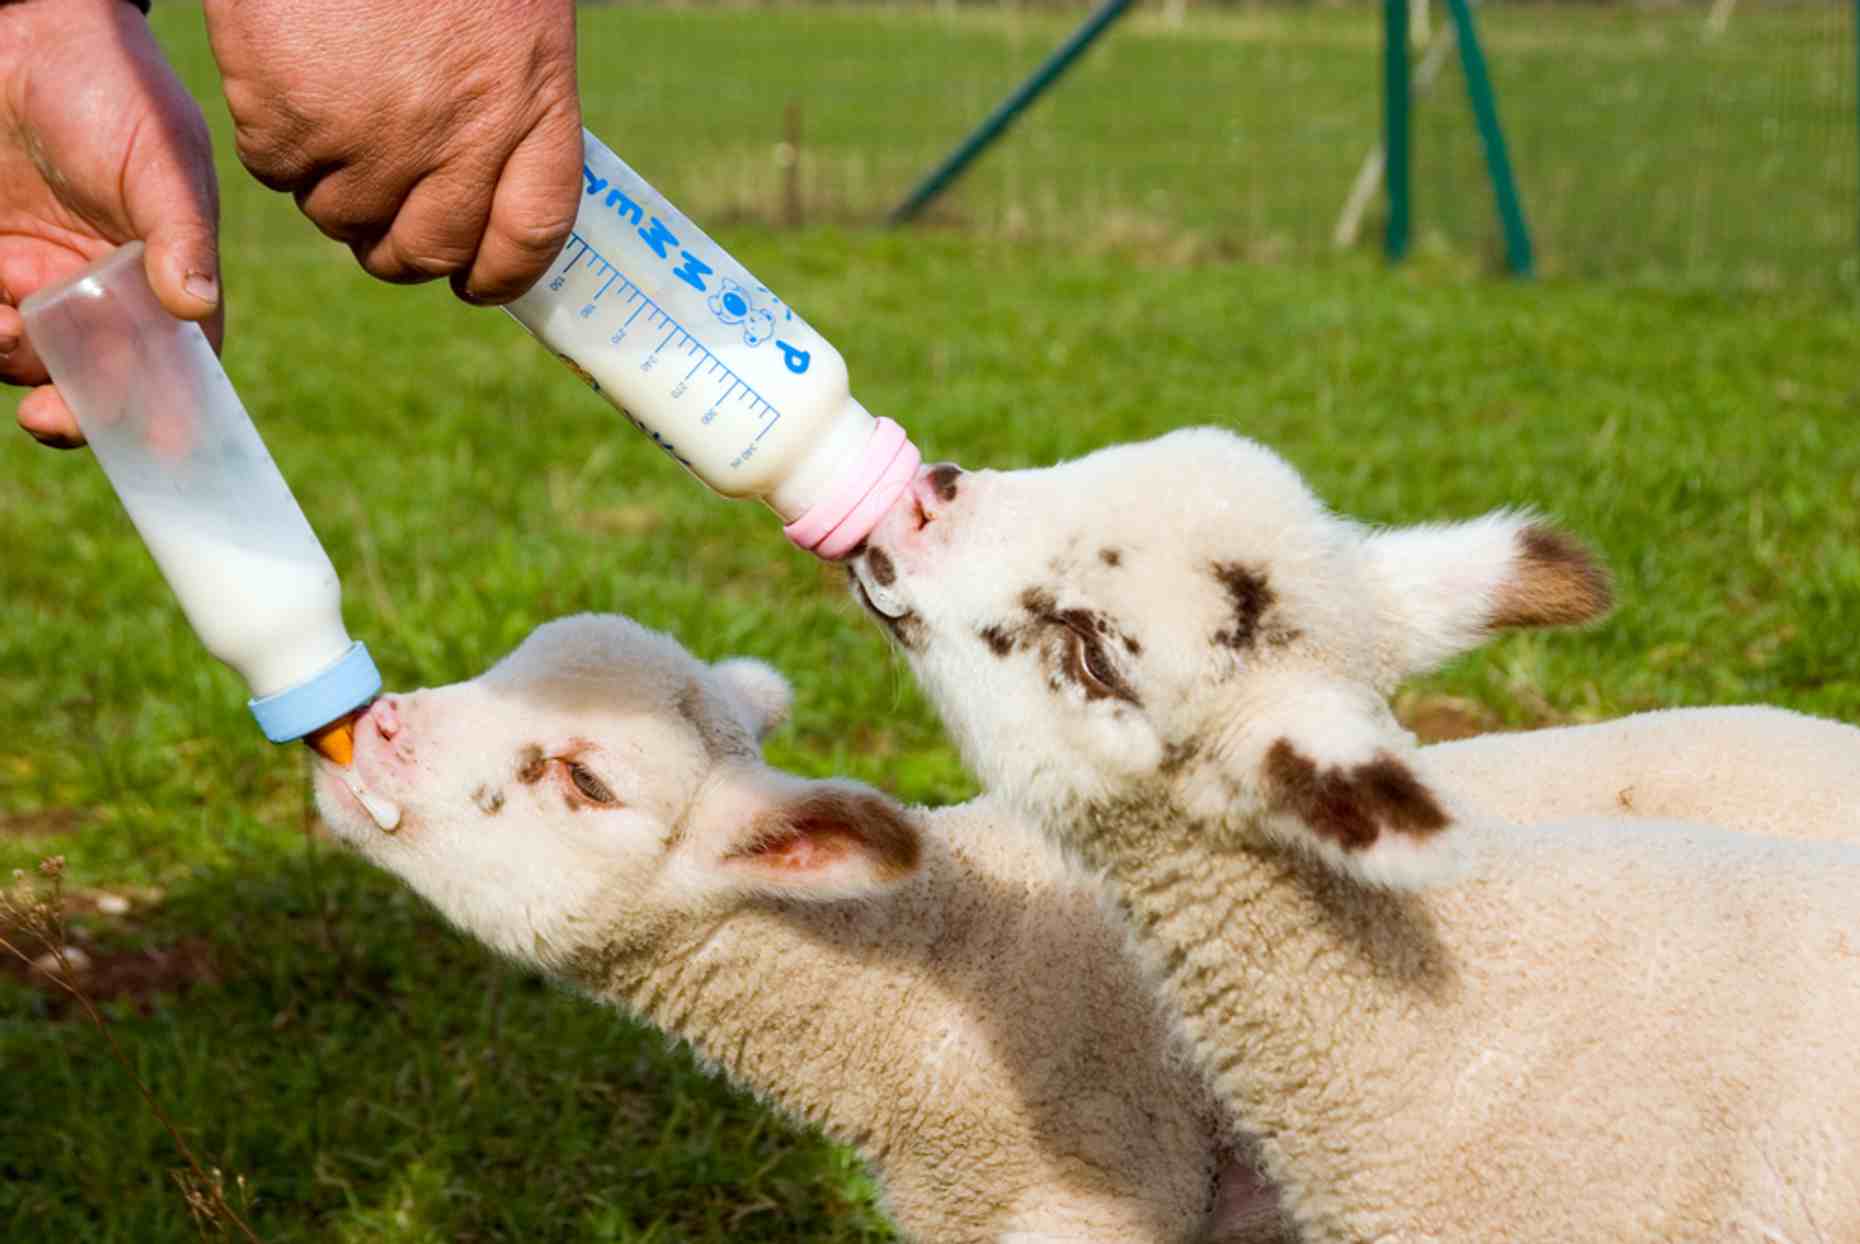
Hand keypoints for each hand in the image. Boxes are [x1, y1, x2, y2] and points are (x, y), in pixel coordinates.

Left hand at [0, 0, 222, 447]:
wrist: (20, 30)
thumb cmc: (112, 84)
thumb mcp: (161, 154)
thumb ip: (180, 230)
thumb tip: (195, 306)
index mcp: (166, 275)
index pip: (179, 362)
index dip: (169, 412)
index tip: (150, 444)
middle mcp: (107, 290)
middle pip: (101, 379)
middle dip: (78, 408)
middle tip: (52, 417)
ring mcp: (39, 278)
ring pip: (32, 360)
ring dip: (16, 363)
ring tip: (1, 322)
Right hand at [202, 0, 583, 304]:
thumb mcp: (513, 22)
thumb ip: (512, 106)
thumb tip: (491, 208)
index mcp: (534, 98)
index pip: (534, 233)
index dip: (502, 273)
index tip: (474, 280)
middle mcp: (463, 131)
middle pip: (429, 248)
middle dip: (399, 249)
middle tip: (381, 219)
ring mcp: (376, 131)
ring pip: (342, 217)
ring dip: (332, 187)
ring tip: (334, 118)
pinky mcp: (292, 115)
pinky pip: (276, 170)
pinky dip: (275, 141)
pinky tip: (288, 81)